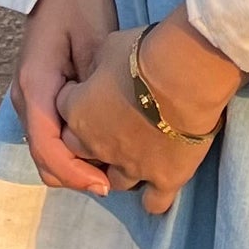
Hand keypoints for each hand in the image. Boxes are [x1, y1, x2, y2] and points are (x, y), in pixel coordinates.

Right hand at [12, 0, 119, 194]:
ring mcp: (31, 97)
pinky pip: (53, 132)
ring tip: (117, 162)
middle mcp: (25, 98)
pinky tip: (105, 142)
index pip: (48, 147)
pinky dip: (75, 147)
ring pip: (48, 149)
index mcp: (35, 85)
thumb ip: (95, 91)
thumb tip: (107, 135)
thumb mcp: (95, 42)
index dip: (76, 173)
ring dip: (77, 163)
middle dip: (78, 175)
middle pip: (45, 158)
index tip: (108, 183)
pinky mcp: (42, 93)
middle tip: (121, 177)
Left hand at [58, 14, 241, 218]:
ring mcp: (130, 166)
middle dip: (89, 139)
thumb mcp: (108, 45)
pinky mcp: (163, 178)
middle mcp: (97, 145)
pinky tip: (156, 187)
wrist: (185, 74)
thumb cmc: (145, 53)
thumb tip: (97, 74)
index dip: (75, 96)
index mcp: (78, 112)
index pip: (63, 108)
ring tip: (134, 153)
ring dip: (118, 168)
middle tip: (110, 122)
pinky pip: (153, 202)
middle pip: (80, 151)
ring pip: (113, 180)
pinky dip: (153, 197)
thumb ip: (95, 66)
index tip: (91, 86)